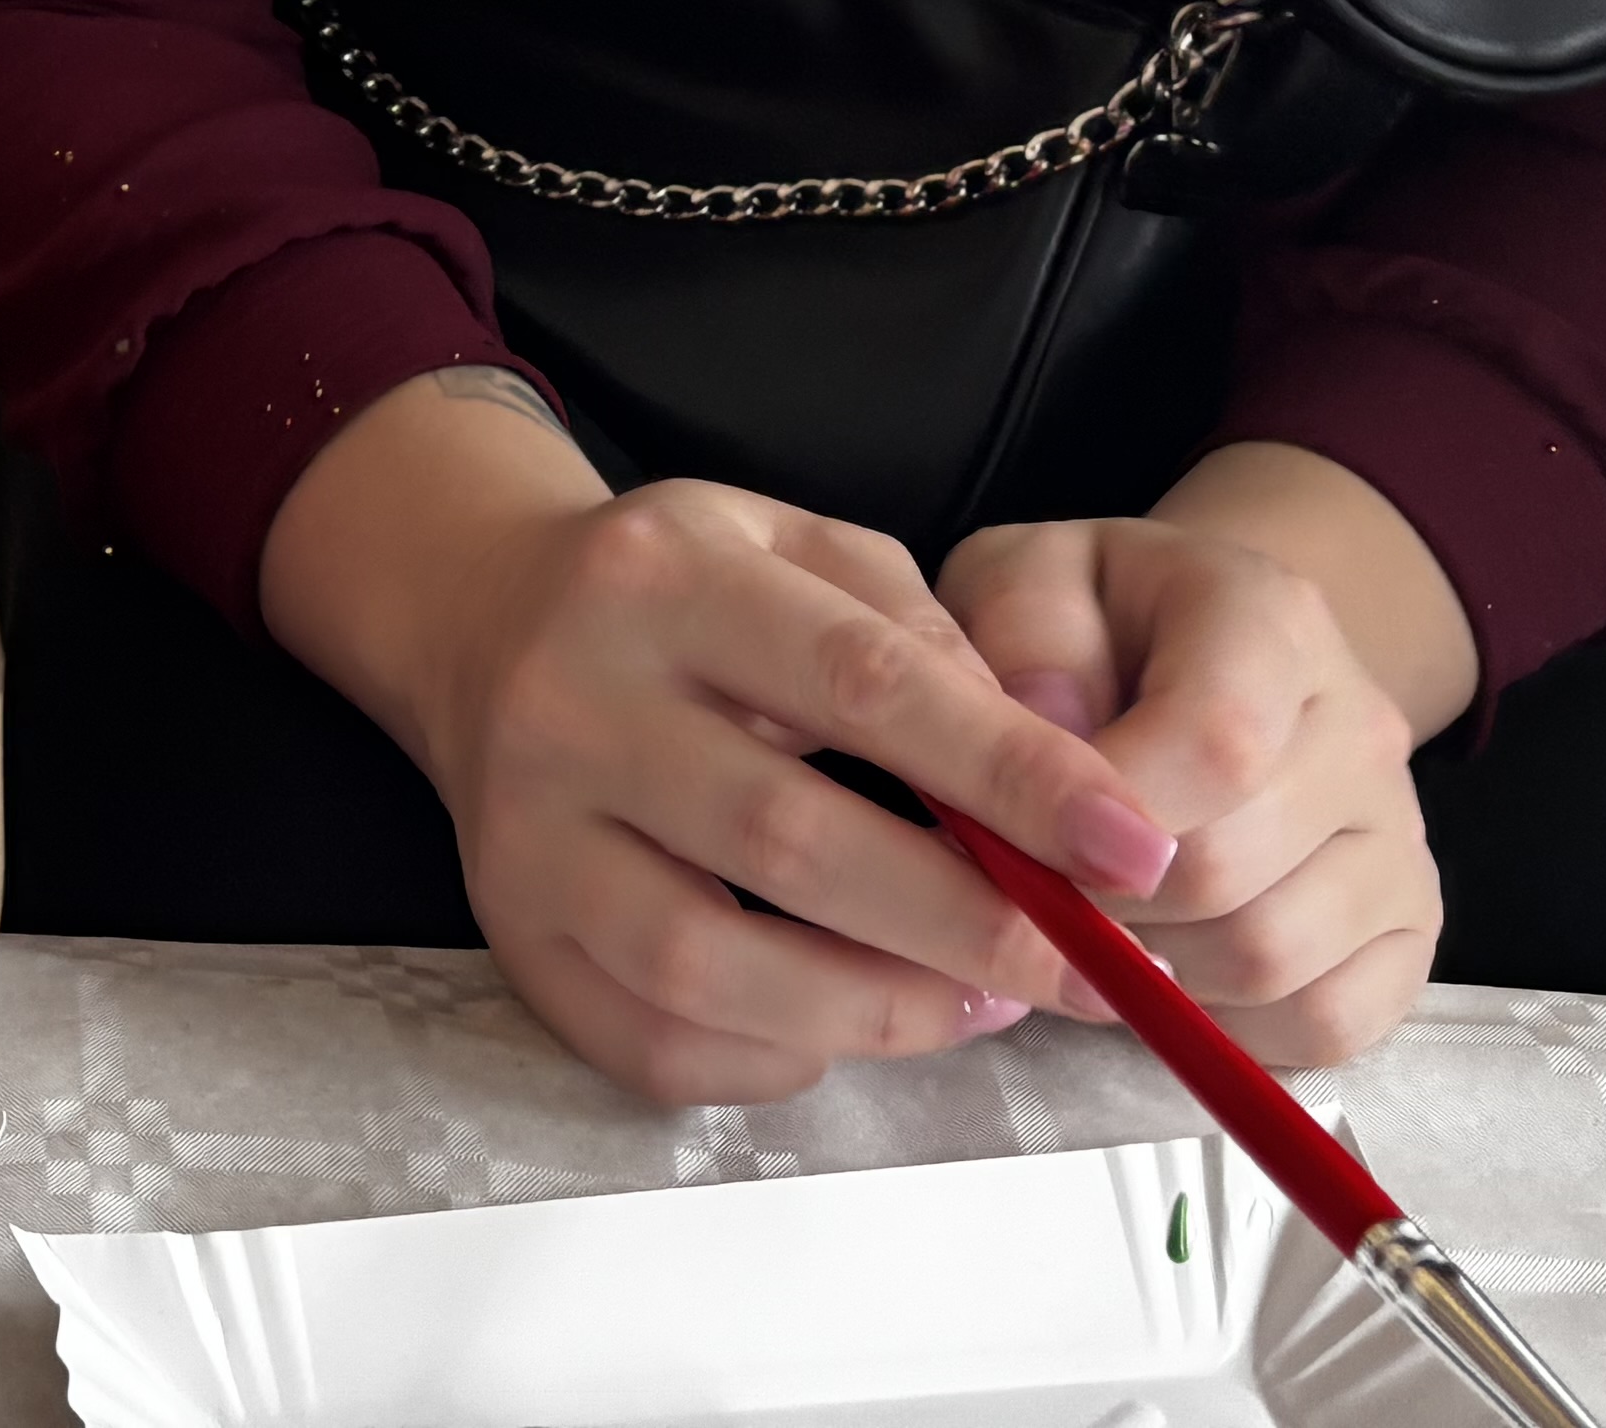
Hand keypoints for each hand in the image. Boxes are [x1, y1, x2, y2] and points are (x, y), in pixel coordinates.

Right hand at [263, 377, 1179, 1105]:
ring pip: (708, 964)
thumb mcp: (795, 543)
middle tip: (1085, 964)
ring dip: (875, 1010)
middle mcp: (575, 701)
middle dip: (966, 922)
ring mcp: (527, 830)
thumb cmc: (671, 589)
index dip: (1010, 774)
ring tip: (977, 1004)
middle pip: (788, 839)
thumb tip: (1042, 774)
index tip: (1130, 844)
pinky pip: (648, 1042)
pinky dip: (770, 1062)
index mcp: (663, 578)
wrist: (476, 616)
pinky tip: (843, 1030)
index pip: (861, 681)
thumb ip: (918, 630)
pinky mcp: (511, 934)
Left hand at [941, 482, 1446, 1064]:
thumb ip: (1025, 632)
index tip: (1019, 832)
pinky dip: (1231, 1026)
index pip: (1218, 743)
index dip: (1104, 817)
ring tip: (1102, 915)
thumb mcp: (1028, 577)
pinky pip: (1326, 1022)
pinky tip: (1175, 963)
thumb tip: (1051, 725)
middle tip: (1039, 882)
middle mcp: (1363, 727)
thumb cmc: (1096, 624)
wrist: (1201, 654)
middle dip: (1102, 900)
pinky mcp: (1413, 929)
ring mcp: (1399, 836)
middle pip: (1229, 870)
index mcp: (1273, 622)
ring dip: (1156, 970)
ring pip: (1272, 961)